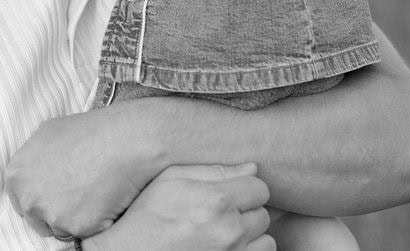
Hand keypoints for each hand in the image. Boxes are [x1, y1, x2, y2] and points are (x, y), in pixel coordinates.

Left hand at [5, 108, 155, 238]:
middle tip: (76, 194)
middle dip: (54, 211)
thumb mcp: (48, 132)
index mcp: (17, 175)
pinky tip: (103, 199)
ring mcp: (52, 214)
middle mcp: (29, 198)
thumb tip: (33, 169)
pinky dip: (94, 221)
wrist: (122, 140)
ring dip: (74, 218)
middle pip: (37, 219)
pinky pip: (83, 233)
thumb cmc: (89, 131)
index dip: (39, 197)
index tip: (55, 192)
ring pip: (60, 229)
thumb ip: (32, 157)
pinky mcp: (76, 227)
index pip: (20, 201)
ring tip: (93, 192)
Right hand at [86, 164, 274, 250]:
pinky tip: (223, 248)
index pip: (259, 187)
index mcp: (216, 201)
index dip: (244, 188)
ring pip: (265, 240)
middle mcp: (229, 231)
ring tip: (222, 234)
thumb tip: (252, 167)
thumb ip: (212, 170)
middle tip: (219, 215)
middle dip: (244, 212)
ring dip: (249, 237)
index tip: (229, 194)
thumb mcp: (169, 181)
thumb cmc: (145, 218)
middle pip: (262, 214)